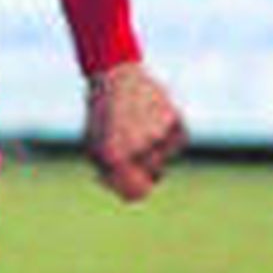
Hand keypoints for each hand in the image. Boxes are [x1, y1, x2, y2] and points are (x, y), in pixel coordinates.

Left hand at [84, 60, 187, 202]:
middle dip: (144, 167)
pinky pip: (177, 143)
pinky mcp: (175, 119)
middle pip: (154, 177)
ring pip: (165, 159)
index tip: (128, 181)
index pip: (136, 194)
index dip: (133, 192)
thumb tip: (134, 195)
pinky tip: (152, 119)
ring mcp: (159, 132)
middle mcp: (139, 146)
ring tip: (137, 126)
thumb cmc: (102, 116)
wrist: (114, 76)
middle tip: (130, 145)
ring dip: (154, 150)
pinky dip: (168, 136)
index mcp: (114, 156)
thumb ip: (111, 176)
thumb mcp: (95, 148)